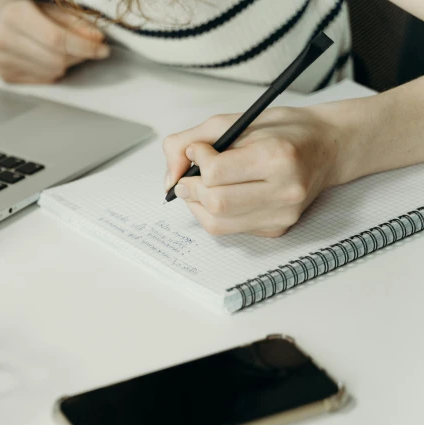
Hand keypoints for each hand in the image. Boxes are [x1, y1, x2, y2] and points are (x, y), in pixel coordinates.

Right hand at [0, 1, 109, 83]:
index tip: (103, 48)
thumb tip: (97, 38)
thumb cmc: (27, 11)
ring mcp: (3, 62)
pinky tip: (46, 58)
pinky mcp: (6, 77)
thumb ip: (74, 21)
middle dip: (79, 56)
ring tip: (62, 50)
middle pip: (56, 60)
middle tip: (89, 49)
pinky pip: (44, 80)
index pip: (56, 39)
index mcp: (15, 15)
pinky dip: (53, 71)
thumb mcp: (49, 7)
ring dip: (67, 64)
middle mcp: (4, 40)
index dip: (84, 46)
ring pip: (52, 73)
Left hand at [162, 106, 346, 236]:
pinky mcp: (277, 229)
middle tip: (187, 176)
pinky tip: (220, 196)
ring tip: (198, 187)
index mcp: (277, 157)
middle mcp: (285, 191)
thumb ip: (192, 140)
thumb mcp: (237, 121)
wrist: (327, 148)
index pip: (215, 173)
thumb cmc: (284, 131)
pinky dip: (214, 214)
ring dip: (196, 204)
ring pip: (217, 223)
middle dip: (190, 188)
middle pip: (214, 202)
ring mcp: (282, 215)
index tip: (197, 151)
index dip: (196, 161)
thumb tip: (170, 176)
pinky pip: (229, 229)